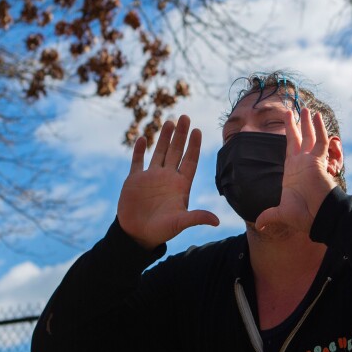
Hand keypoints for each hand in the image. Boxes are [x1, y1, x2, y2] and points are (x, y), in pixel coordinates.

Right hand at [117, 115, 218, 249]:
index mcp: (179, 185)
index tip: (198, 131)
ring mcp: (150, 177)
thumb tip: (216, 222)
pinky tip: (142, 138)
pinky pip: (137, 162)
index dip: (193, 146)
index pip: (189, 161)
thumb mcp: (180, 224)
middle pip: (176, 151)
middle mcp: (167, 178)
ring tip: (169, 122)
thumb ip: (196, 218)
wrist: (137, 235)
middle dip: (180, 135)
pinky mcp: (134, 180)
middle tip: (185, 117)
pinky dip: (139, 150)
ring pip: (159, 152)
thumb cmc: (161, 230)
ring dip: (163, 138)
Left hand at [255, 108, 338, 233]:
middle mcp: (301, 164)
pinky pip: (320, 141)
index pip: (290, 148)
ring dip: (307, 123)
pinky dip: (319, 129)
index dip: (289, 136)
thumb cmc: (302, 216)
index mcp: (292, 171)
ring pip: (310, 137)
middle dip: (295, 125)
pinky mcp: (319, 162)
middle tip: (291, 111)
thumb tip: (259, 225)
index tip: (287, 125)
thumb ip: (269, 216)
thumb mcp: (281, 213)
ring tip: (306, 109)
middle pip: (298, 139)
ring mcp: (311, 161)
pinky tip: (317, 116)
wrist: (317, 217)